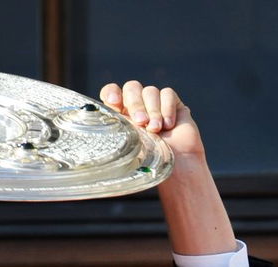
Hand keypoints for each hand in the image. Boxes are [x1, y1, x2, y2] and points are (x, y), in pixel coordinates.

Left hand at [100, 79, 234, 256]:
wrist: (179, 167)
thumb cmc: (152, 163)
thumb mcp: (129, 148)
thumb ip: (117, 134)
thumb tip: (98, 127)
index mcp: (122, 114)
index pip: (112, 92)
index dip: (112, 92)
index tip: (115, 102)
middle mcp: (138, 106)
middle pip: (131, 88)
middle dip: (135, 104)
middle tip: (141, 123)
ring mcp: (156, 104)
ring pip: (150, 91)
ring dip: (153, 110)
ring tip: (157, 130)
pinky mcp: (173, 104)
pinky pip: (168, 94)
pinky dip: (167, 108)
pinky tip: (169, 125)